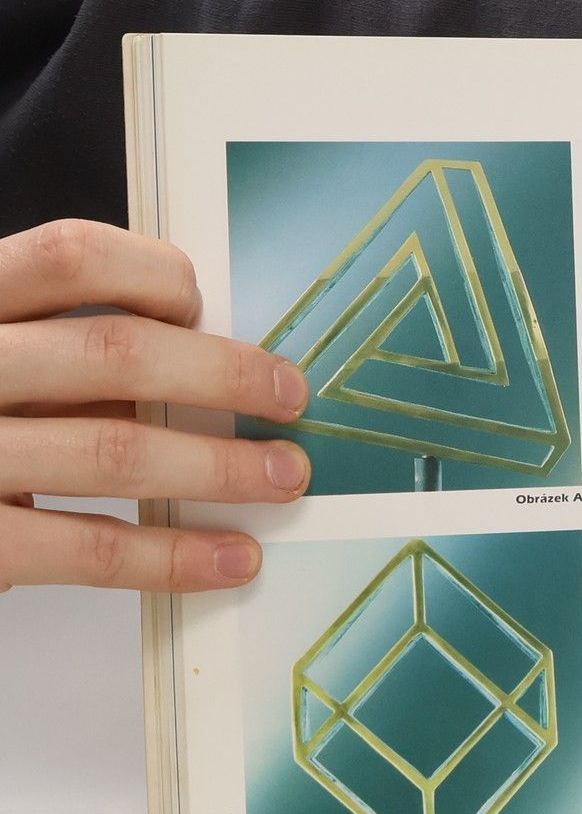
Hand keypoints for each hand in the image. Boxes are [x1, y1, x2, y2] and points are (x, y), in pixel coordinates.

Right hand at [0, 219, 310, 592]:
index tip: (204, 305)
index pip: (68, 256)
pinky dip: (173, 555)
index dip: (152, 274)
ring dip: (219, 467)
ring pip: (114, 449)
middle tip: (291, 397)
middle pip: (114, 351)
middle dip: (224, 376)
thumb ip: (58, 354)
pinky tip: (231, 558)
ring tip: (283, 477)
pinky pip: (88, 546)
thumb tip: (205, 358)